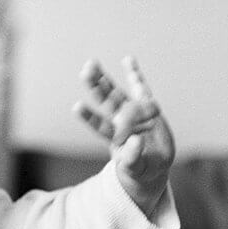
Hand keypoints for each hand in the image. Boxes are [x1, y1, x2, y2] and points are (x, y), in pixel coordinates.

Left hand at [74, 56, 174, 217]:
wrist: (151, 163)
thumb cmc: (139, 169)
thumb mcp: (135, 168)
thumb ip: (132, 157)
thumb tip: (135, 141)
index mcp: (115, 138)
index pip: (100, 126)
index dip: (89, 117)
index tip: (76, 106)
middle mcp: (120, 122)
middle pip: (105, 101)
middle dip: (95, 87)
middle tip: (84, 72)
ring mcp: (132, 112)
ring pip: (116, 92)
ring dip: (104, 79)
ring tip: (90, 63)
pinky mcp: (147, 108)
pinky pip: (141, 88)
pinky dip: (135, 75)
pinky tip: (127, 59)